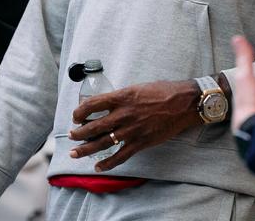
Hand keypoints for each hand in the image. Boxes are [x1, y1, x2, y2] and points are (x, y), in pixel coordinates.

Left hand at [68, 79, 201, 171]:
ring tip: (75, 153)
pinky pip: (120, 156)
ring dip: (86, 149)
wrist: (184, 103)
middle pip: (94, 126)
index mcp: (122, 97)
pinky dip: (108, 163)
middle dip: (79, 133)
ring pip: (103, 143)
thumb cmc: (163, 92)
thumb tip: (106, 104)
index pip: (92, 104)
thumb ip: (121, 97)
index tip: (76, 116)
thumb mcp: (137, 88)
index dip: (80, 111)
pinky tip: (98, 167)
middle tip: (71, 136)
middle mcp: (124, 114)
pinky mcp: (141, 142)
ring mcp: (132, 130)